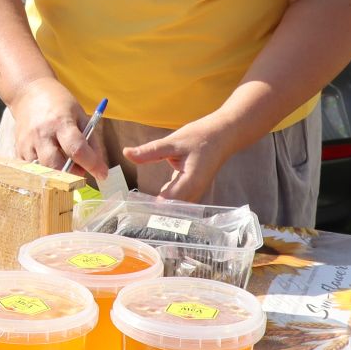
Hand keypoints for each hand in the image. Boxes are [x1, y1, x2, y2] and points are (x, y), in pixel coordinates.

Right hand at [8, 78, 106, 180]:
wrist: (29, 93)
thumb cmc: (59, 104)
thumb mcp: (80, 116)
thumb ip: (90, 141)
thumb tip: (98, 168)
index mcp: (60, 122)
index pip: (77, 149)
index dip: (92, 164)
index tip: (102, 174)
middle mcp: (42, 134)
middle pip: (56, 165)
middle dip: (71, 174)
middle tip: (80, 170)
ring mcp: (27, 143)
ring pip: (42, 171)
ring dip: (56, 174)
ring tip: (64, 163)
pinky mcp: (18, 149)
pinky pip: (32, 170)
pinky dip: (44, 171)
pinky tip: (49, 159)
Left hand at [122, 115, 240, 203]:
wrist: (224, 135)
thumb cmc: (201, 136)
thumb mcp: (173, 142)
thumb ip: (150, 151)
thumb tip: (126, 153)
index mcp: (190, 182)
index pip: (167, 204)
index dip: (150, 209)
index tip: (132, 211)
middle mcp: (195, 192)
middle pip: (171, 210)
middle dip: (153, 212)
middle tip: (131, 214)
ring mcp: (195, 192)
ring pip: (175, 208)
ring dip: (159, 208)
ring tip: (138, 211)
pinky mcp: (193, 189)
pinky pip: (178, 201)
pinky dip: (166, 201)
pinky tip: (151, 201)